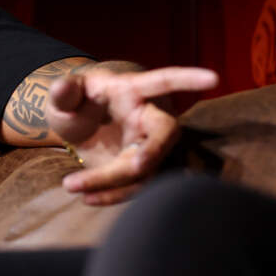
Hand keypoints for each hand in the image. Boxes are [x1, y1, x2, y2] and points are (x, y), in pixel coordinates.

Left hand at [47, 65, 217, 204]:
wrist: (79, 128)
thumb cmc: (76, 104)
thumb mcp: (64, 97)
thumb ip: (63, 92)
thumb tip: (62, 86)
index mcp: (133, 90)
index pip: (162, 80)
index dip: (186, 79)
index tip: (214, 77)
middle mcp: (148, 117)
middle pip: (165, 134)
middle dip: (155, 151)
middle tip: (134, 167)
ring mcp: (150, 144)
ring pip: (149, 167)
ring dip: (116, 183)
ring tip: (73, 186)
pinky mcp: (145, 168)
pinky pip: (138, 186)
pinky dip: (114, 195)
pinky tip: (88, 197)